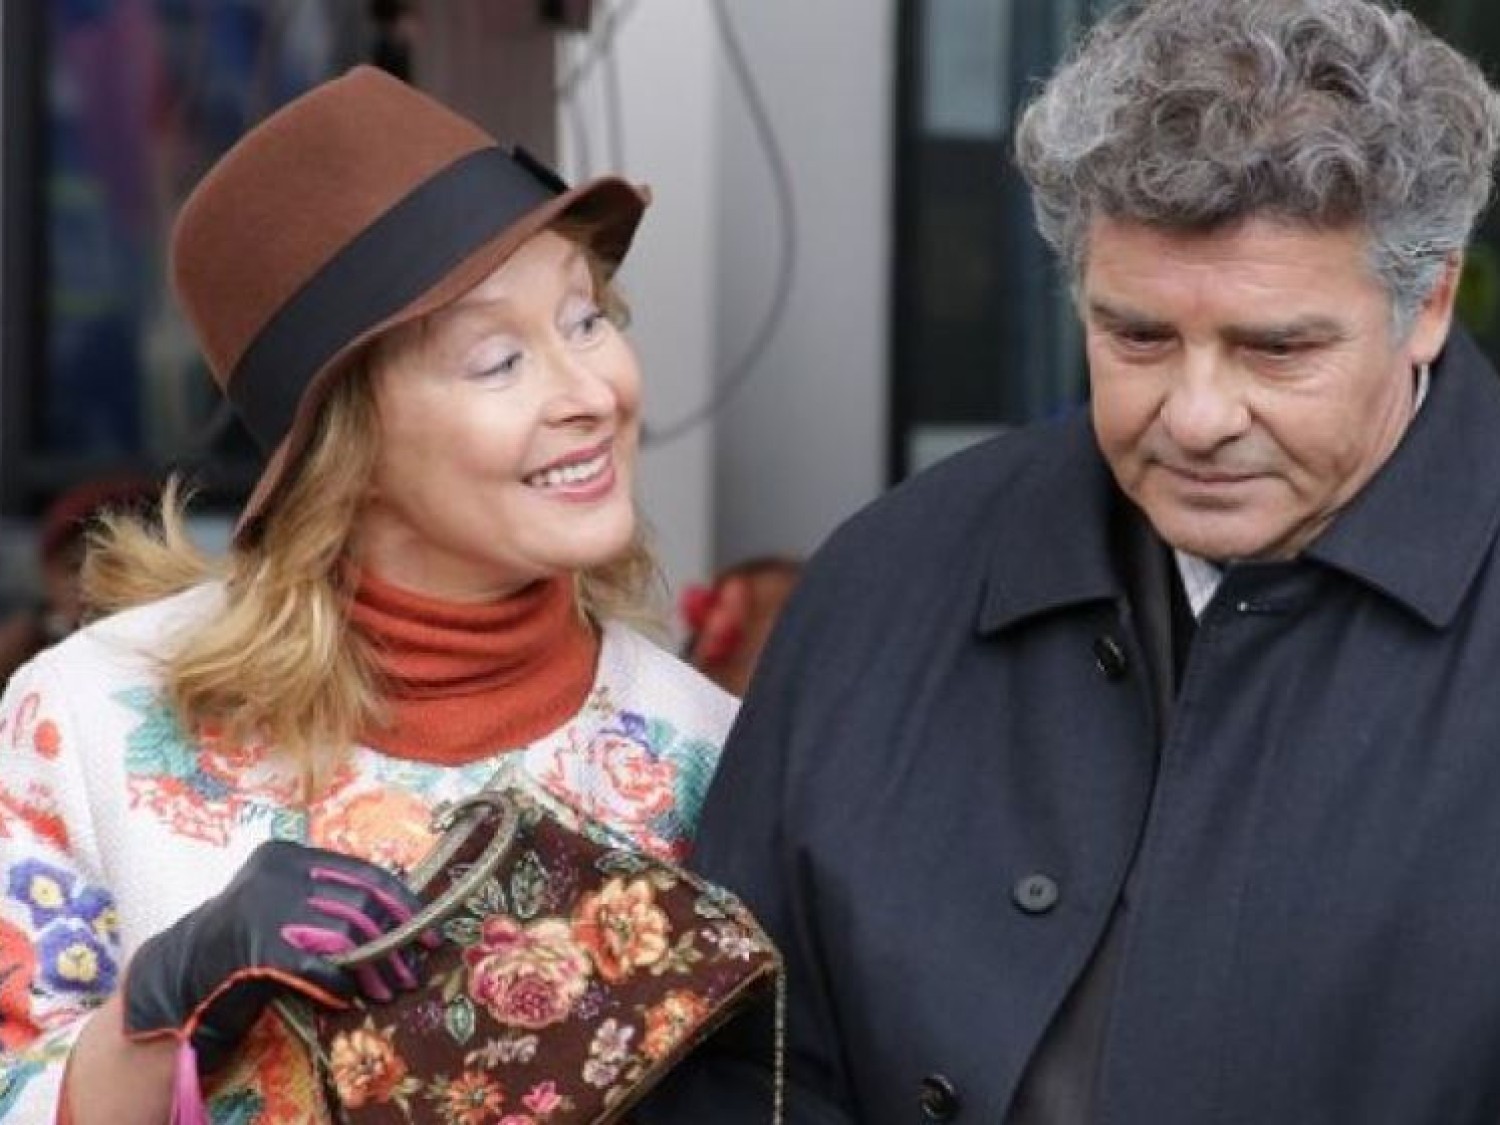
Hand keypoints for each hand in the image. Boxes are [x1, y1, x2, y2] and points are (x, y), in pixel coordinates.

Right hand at [123, 839, 432, 1069]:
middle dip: (394, 942)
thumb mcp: (285, 901)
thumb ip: (329, 896)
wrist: (180, 977)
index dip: (401, 903)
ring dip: (374, 970)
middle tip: (411, 972)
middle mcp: (277, 873)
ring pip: (345, 936)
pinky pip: (318, 966)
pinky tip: (347, 998)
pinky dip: (340, 985)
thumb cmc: (244, 941)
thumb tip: (401, 913)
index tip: (426, 932)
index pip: (364, 871)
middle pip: (360, 904)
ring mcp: (264, 907)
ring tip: (387, 990)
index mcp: (288, 854)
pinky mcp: (256, 947)